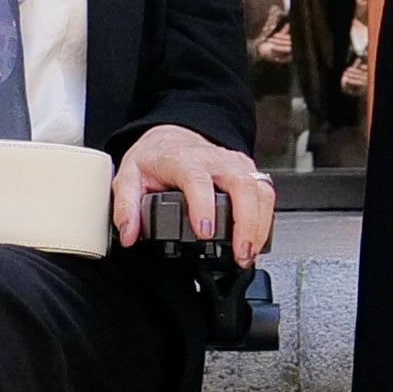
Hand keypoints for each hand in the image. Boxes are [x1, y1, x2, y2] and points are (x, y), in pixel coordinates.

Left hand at [115, 122, 277, 261]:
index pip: (198, 180)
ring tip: (248, 254)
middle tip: (239, 252)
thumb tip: (129, 234)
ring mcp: (235, 165)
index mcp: (184, 159)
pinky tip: (256, 240)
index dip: (204, 206)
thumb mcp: (129, 176)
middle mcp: (215, 159)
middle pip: (241, 186)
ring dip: (259, 225)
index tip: (204, 232)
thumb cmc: (156, 158)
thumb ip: (126, 206)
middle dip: (246, 222)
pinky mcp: (248, 172)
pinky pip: (265, 193)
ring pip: (259, 190)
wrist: (173, 137)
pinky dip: (265, 219)